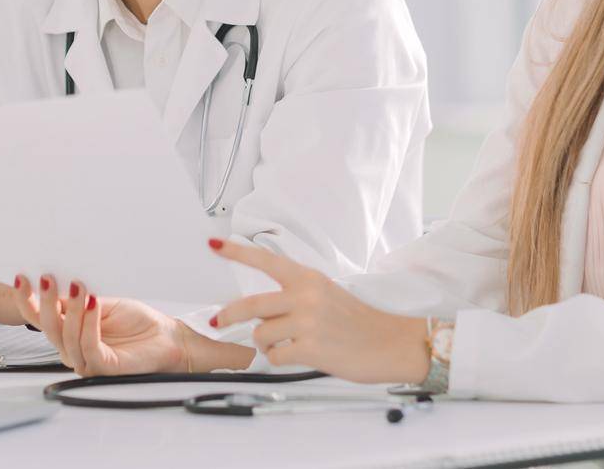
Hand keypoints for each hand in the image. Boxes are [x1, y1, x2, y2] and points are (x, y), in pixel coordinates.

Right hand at [12, 274, 198, 375]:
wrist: (165, 337)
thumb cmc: (135, 322)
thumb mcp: (99, 303)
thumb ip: (74, 300)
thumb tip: (51, 285)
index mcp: (68, 332)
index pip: (39, 319)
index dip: (27, 300)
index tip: (21, 278)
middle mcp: (73, 349)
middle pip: (49, 328)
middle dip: (46, 302)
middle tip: (48, 280)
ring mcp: (87, 360)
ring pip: (68, 337)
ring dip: (71, 309)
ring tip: (79, 287)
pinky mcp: (104, 367)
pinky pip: (90, 346)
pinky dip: (89, 323)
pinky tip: (94, 303)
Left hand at [209, 238, 430, 383]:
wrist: (390, 344)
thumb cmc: (359, 322)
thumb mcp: (327, 294)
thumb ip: (296, 295)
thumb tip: (262, 309)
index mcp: (309, 278)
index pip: (266, 260)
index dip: (237, 252)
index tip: (214, 244)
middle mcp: (305, 295)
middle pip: (251, 304)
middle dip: (228, 315)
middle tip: (217, 321)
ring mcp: (307, 322)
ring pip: (262, 334)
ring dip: (267, 344)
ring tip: (286, 345)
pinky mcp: (309, 348)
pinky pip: (274, 357)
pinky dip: (279, 360)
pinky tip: (298, 357)